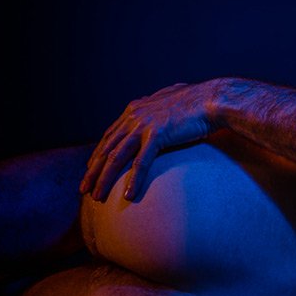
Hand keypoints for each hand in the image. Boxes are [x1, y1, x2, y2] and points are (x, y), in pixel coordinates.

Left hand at [80, 81, 220, 200]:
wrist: (212, 99)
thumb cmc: (197, 102)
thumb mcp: (170, 104)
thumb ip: (158, 111)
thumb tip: (159, 115)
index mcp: (135, 110)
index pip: (109, 136)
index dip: (98, 155)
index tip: (90, 169)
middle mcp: (134, 117)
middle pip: (107, 148)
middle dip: (93, 171)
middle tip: (83, 189)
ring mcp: (144, 125)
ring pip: (117, 157)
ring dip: (104, 179)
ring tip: (96, 196)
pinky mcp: (157, 135)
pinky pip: (141, 162)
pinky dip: (134, 180)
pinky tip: (128, 195)